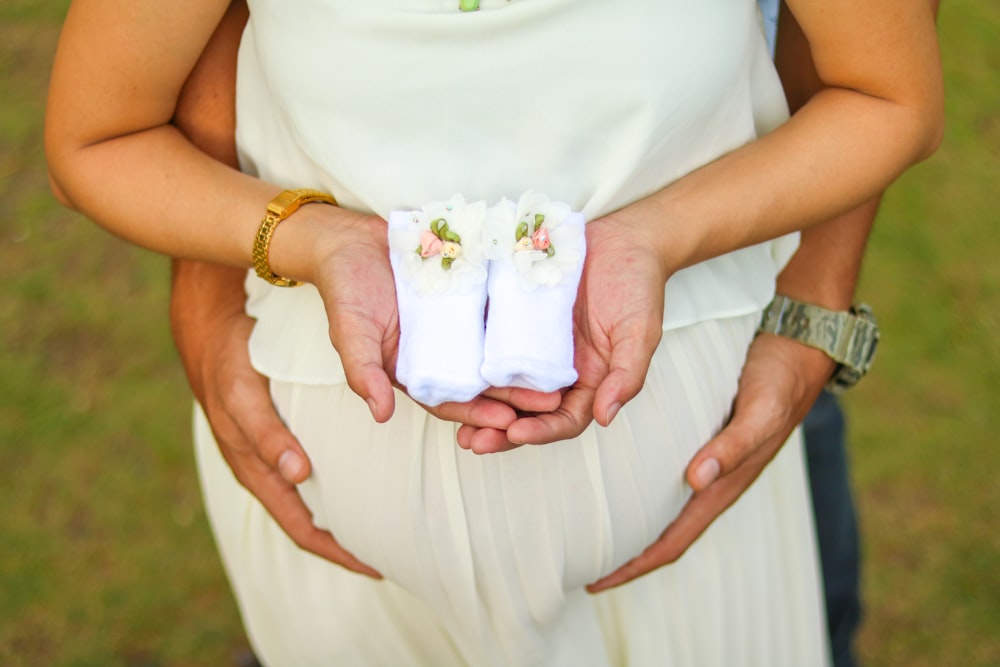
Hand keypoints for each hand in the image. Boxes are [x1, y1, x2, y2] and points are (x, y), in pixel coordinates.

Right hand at [169, 265, 380, 576]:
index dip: (337, 552)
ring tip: (386, 518)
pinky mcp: (281, 432)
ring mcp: (271, 452)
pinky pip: (311, 468)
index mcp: (256, 470)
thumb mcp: (244, 397)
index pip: (302, 529)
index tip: (375, 566)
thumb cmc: (228, 361)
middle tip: (393, 548)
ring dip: (344, 512)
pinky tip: (363, 471)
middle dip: (346, 541)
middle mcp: (265, 469)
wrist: (211, 327)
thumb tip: (297, 476)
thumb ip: (268, 436)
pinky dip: (338, 479)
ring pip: (313, 497)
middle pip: (310, 521)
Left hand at [459, 214, 668, 451]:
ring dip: (477, 403)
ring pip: (500, 384)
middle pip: (524, 412)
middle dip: (497, 430)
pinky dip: (468, 358)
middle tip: (471, 440)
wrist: (622, 239)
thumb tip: (607, 416)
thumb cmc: (638, 284)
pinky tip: (446, 365)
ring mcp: (530, 346)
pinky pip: (488, 343)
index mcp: (588, 381)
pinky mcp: (512, 319)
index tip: (516, 433)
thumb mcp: (640, 330)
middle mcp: (555, 371)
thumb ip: (627, 375)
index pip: (562, 419)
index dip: (540, 431)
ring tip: (450, 414)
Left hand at [587, 332, 834, 591]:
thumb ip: (732, 446)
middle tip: (580, 564)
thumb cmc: (780, 382)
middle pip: (662, 533)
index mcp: (724, 486)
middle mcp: (712, 481)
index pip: (673, 541)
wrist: (800, 351)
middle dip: (624, 554)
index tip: (598, 581)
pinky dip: (636, 486)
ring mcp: (708, 463)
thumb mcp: (760, 412)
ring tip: (587, 528)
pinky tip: (614, 477)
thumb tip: (696, 480)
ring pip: (661, 506)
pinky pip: (663, 475)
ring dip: (627, 523)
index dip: (636, 566)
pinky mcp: (702, 440)